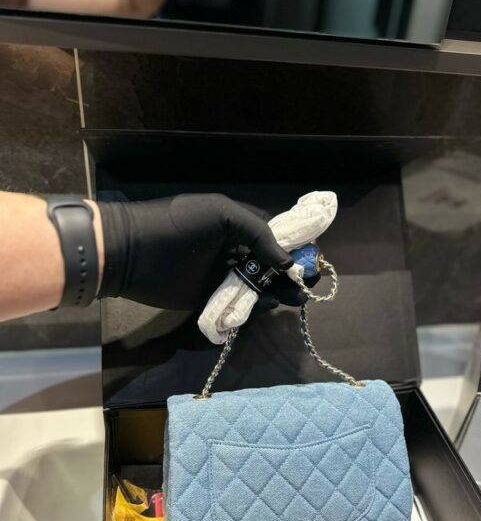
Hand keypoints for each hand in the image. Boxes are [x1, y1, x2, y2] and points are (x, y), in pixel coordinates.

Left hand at [97, 194, 307, 311]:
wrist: (132, 253)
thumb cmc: (178, 225)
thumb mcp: (221, 214)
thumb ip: (258, 233)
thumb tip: (285, 262)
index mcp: (236, 225)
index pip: (273, 236)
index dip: (292, 248)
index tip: (309, 261)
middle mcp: (232, 249)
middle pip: (268, 264)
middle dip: (288, 275)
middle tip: (305, 288)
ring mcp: (220, 275)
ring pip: (256, 285)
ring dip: (276, 291)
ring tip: (294, 299)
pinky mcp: (209, 297)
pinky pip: (238, 303)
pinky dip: (255, 306)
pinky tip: (268, 304)